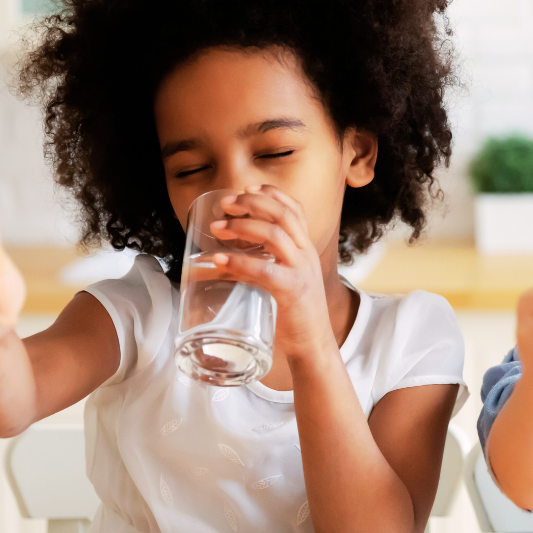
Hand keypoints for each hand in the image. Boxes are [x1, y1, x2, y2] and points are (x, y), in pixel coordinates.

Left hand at [205, 184, 332, 351]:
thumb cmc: (294, 314)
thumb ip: (257, 267)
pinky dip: (239, 262)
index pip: (295, 210)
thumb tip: (219, 262)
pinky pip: (264, 270)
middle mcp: (306, 255)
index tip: (248, 187)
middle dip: (252, 203)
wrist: (314, 344)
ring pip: (275, 235)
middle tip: (226, 203)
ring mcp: (301, 271)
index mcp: (306, 250)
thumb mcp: (281, 282)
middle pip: (283, 215)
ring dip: (242, 226)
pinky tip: (219, 260)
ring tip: (218, 228)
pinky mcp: (292, 290)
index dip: (272, 194)